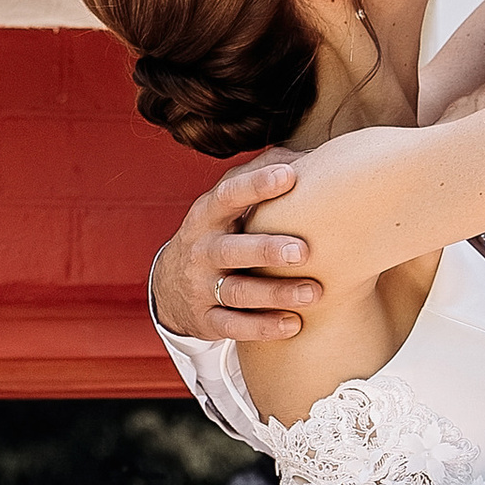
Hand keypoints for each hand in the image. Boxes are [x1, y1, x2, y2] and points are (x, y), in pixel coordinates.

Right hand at [152, 160, 326, 341]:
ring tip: (314, 293)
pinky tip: (295, 324)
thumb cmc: (217, 233)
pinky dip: (264, 328)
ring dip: (275, 294)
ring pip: (237, 293)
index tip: (290, 176)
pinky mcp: (206, 320)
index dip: (256, 185)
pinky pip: (234, 327)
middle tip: (304, 250)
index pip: (227, 194)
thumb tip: (306, 156)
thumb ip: (259, 176)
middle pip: (230, 250)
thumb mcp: (226, 206)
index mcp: (207, 216)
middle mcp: (200, 251)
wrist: (170, 287)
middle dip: (266, 249)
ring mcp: (201, 288)